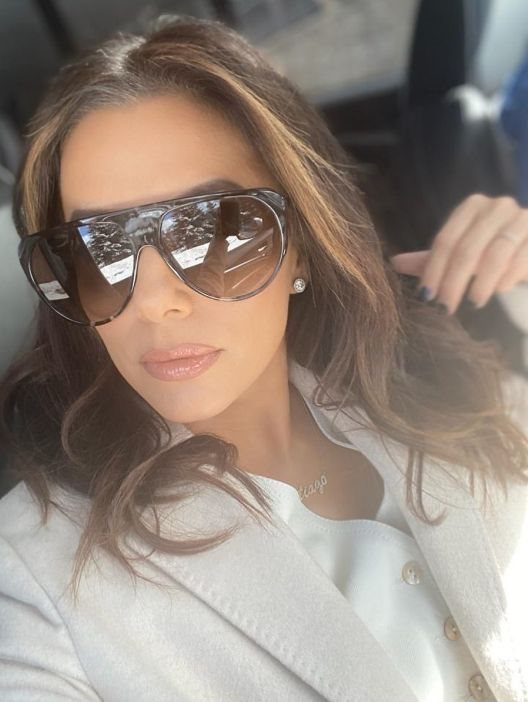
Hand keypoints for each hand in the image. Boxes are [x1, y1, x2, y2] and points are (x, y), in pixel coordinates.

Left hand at [389, 194, 527, 313]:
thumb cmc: (494, 251)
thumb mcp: (462, 253)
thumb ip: (432, 259)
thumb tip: (393, 263)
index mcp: (472, 207)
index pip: (445, 241)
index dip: (432, 271)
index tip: (425, 297)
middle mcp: (497, 207)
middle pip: (466, 248)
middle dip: (453, 282)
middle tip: (445, 307)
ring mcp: (522, 219)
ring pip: (495, 253)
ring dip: (481, 282)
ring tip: (473, 302)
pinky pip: (521, 258)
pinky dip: (508, 277)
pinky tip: (499, 291)